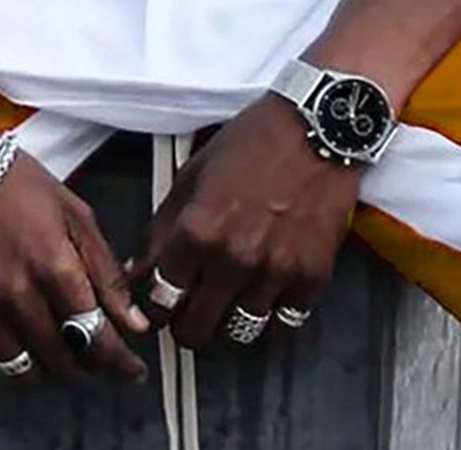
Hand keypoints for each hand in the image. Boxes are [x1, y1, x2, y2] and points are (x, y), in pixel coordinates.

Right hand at [0, 108, 149, 385]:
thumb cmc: (16, 183)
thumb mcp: (75, 214)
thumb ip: (106, 272)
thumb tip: (134, 323)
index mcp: (56, 266)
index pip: (96, 337)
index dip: (119, 362)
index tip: (132, 370)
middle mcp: (19, 295)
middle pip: (63, 359)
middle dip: (88, 366)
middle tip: (96, 357)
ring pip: (25, 371)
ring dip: (49, 369)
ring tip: (60, 353)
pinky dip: (9, 365)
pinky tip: (21, 348)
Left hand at [129, 95, 359, 350]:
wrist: (318, 126)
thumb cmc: (257, 140)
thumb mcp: (194, 172)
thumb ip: (164, 225)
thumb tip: (141, 266)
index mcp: (199, 229)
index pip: (162, 298)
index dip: (158, 304)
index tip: (163, 302)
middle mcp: (235, 257)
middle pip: (197, 328)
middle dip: (188, 324)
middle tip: (192, 311)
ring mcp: (275, 271)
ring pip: (240, 333)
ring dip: (229, 323)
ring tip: (228, 304)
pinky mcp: (311, 276)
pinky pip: (284, 323)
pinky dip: (272, 316)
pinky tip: (265, 294)